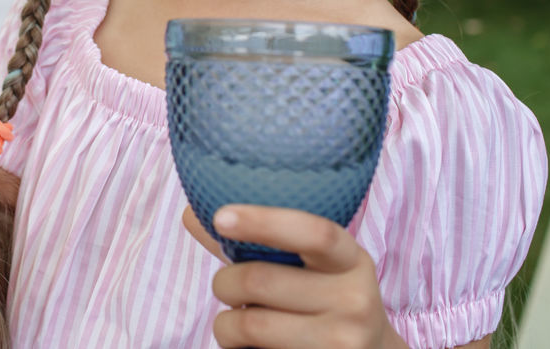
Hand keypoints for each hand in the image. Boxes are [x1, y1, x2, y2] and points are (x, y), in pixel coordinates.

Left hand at [182, 205, 406, 348]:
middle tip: (226, 286)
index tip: (221, 217)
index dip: (264, 222)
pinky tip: (250, 345)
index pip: (314, 233)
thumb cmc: (324, 299)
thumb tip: (194, 213)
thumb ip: (255, 242)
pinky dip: (236, 348)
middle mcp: (355, 300)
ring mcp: (342, 342)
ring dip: (225, 323)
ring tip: (236, 320)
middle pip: (259, 280)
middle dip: (225, 282)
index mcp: (351, 260)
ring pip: (249, 324)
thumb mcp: (310, 266)